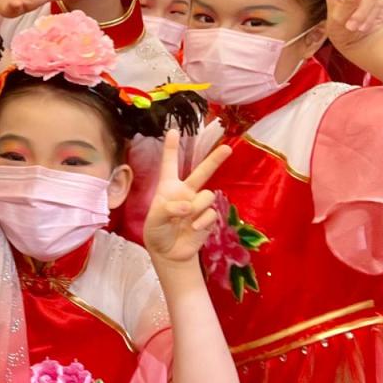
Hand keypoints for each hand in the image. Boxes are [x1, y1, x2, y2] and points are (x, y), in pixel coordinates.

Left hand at [143, 130, 229, 263]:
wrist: (169, 253)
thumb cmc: (157, 232)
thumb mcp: (154, 220)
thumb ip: (168, 209)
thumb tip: (188, 205)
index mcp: (168, 187)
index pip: (170, 164)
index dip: (171, 148)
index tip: (173, 130)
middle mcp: (185, 192)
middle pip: (202, 172)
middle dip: (215, 159)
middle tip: (227, 148)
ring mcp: (198, 204)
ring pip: (207, 195)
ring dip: (196, 207)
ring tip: (185, 219)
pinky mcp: (208, 218)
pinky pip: (210, 213)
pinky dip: (202, 221)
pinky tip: (194, 229)